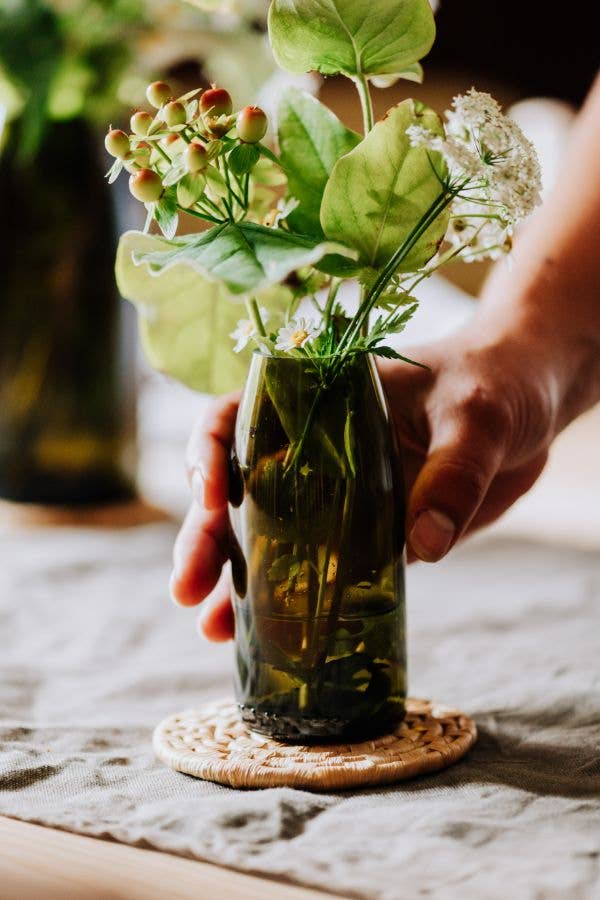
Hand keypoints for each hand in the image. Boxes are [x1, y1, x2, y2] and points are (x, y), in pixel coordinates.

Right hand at [170, 302, 585, 640]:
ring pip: (270, 537)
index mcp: (321, 400)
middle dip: (204, 537)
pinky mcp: (372, 533)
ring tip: (212, 627)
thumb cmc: (498, 381)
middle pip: (240, 490)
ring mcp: (340, 494)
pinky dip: (295, 601)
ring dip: (235, 580)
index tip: (207, 494)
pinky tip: (265, 636)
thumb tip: (422, 544)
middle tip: (186, 587)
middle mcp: (316, 449)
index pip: (240, 416)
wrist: (531, 402)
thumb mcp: (477, 416)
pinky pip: (324, 569)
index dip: (209, 452)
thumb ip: (452, 473)